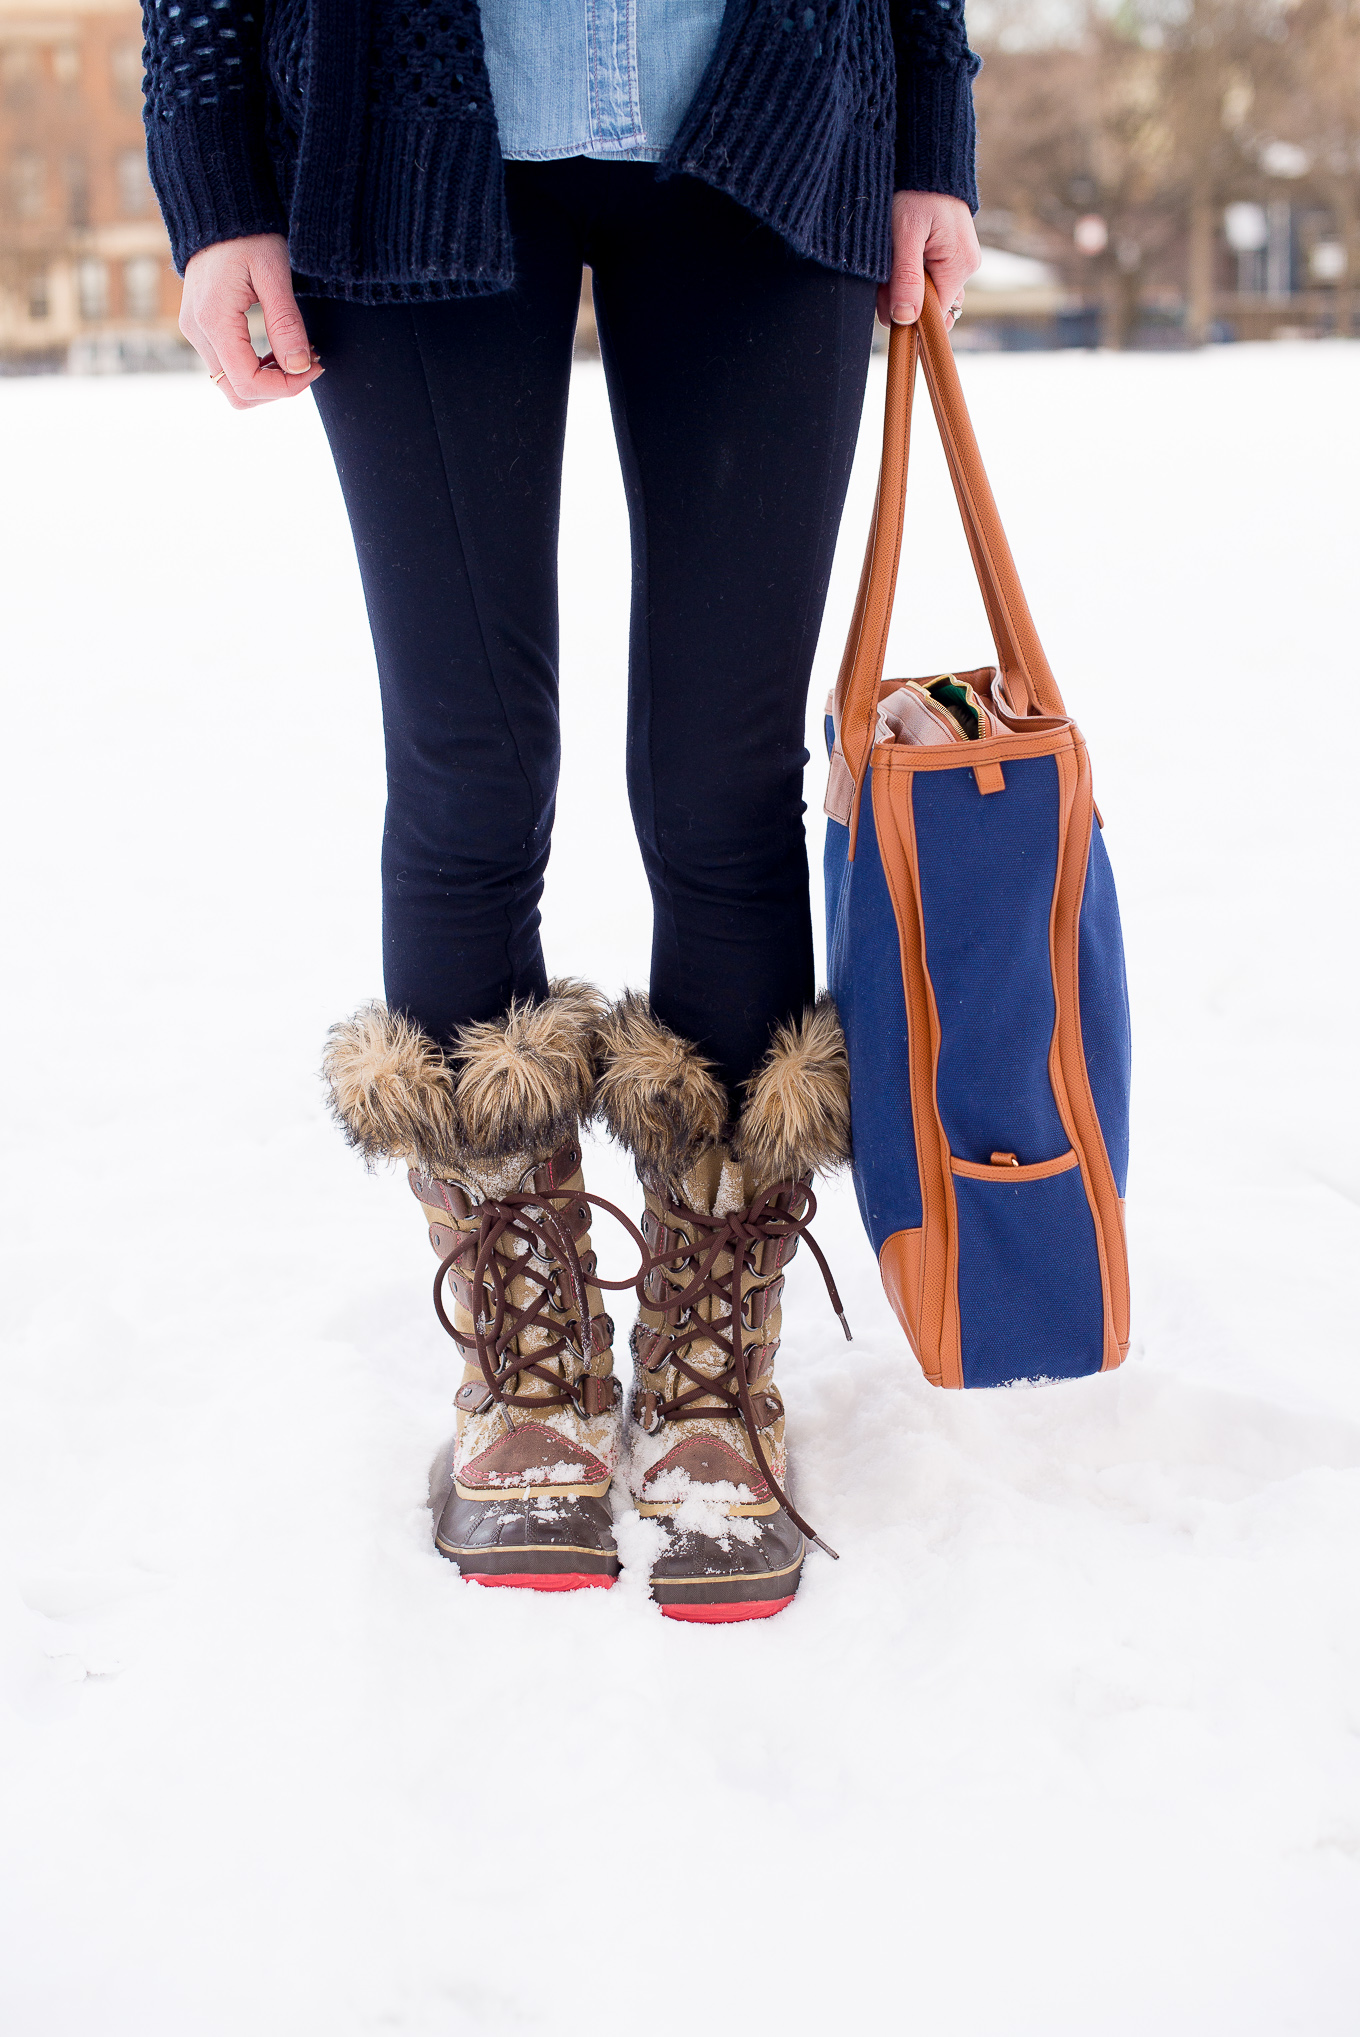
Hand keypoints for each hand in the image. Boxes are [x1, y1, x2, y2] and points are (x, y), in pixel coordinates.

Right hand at [180, 233, 322, 407]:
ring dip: (268, 380)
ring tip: (296, 353)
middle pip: (238, 394)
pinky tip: (278, 349)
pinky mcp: (201, 329)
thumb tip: (300, 366)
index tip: (314, 367)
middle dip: (278, 389)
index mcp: (214, 320)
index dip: (287, 387)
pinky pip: (228, 367)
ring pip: (232, 385)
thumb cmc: (248, 233)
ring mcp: (195, 333)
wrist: (217, 209)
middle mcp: (198, 333)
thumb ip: (286, 322)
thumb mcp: (274, 272)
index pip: (248, 383)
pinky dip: (256, 368)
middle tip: (308, 363)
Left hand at [878, 192, 980, 332]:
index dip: (909, 317)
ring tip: (891, 263)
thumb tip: (905, 318)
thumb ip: (906, 277)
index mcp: (960, 266)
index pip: (935, 314)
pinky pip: (929, 276)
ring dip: (905, 287)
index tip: (886, 306)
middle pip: (931, 305)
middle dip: (904, 300)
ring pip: (928, 292)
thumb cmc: (916, 191)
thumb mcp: (905, 234)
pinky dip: (910, 274)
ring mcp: (958, 260)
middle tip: (883, 281)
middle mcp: (965, 266)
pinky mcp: (949, 253)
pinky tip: (899, 257)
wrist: (928, 159)